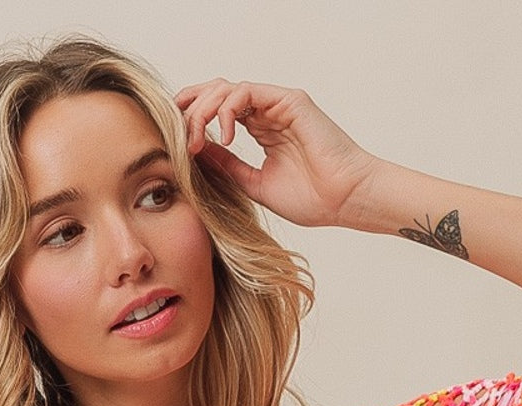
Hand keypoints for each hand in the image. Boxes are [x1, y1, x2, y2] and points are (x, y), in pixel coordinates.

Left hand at [174, 78, 375, 228]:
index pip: (219, 111)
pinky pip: (246, 92)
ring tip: (197, 140)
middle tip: (177, 135)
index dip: (193, 119)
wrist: (345, 200)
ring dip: (204, 111)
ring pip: (227, 89)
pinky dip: (228, 110)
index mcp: (262, 129)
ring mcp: (278, 104)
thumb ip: (229, 166)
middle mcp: (268, 112)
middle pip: (217, 92)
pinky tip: (224, 137)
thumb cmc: (312, 199)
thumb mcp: (255, 184)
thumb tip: (198, 154)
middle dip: (190, 109)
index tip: (176, 142)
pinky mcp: (288, 100)